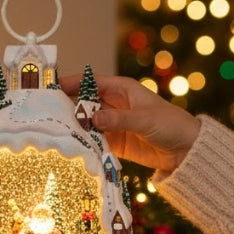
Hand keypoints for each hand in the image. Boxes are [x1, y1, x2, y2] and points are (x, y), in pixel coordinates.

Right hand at [60, 74, 200, 173]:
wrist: (187, 150)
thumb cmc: (171, 125)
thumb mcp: (144, 119)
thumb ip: (118, 119)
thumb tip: (93, 119)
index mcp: (122, 90)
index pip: (90, 83)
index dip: (71, 84)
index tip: (51, 88)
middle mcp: (114, 104)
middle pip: (84, 103)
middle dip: (67, 107)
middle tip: (46, 114)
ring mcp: (113, 124)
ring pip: (87, 123)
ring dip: (74, 127)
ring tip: (54, 132)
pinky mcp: (115, 142)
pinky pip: (94, 140)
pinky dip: (84, 143)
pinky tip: (71, 147)